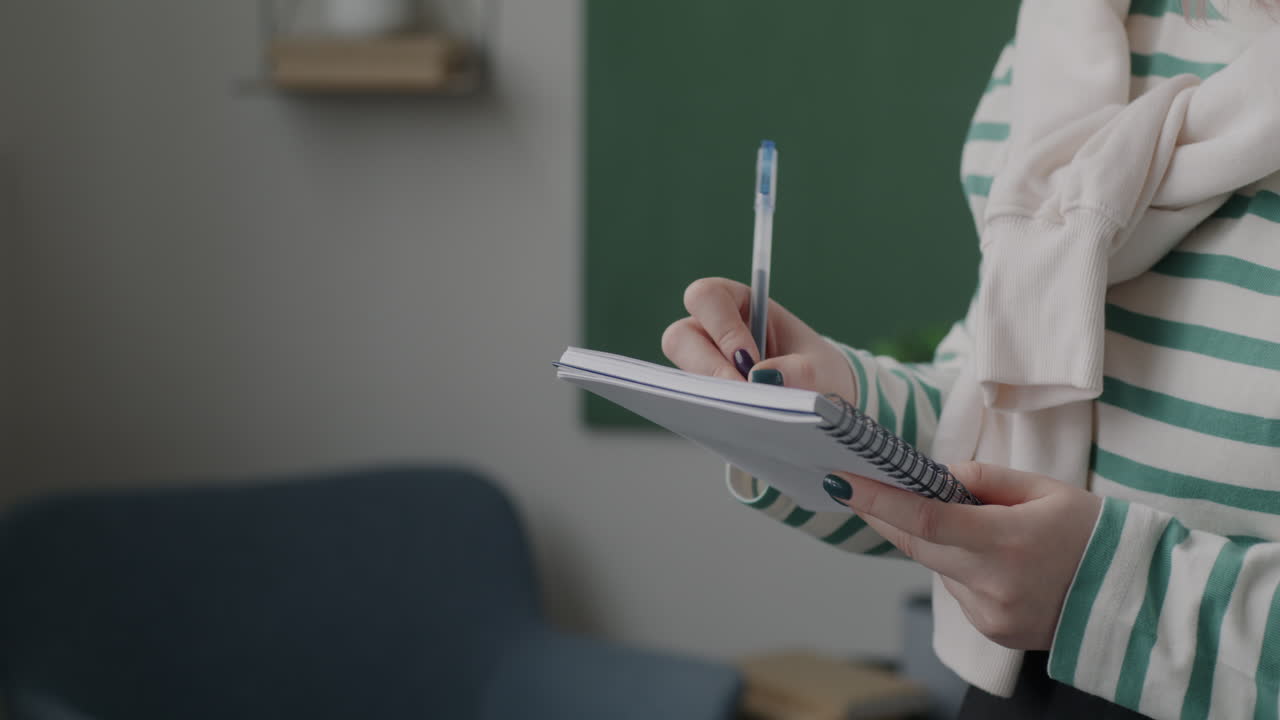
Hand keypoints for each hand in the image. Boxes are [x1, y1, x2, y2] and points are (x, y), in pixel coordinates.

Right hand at [662, 277, 857, 400]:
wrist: (821, 399)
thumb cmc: (818, 371)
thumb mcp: (819, 369)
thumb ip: (799, 370)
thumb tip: (761, 377)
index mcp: (741, 304)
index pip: (708, 297)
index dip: (721, 327)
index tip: (749, 359)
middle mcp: (713, 330)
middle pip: (680, 335)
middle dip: (708, 366)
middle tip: (742, 390)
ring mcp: (704, 363)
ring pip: (680, 373)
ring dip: (708, 392)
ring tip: (744, 410)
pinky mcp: (704, 394)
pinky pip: (692, 402)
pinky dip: (711, 411)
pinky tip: (736, 422)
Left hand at [824, 462, 1102, 650]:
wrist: (1136, 597)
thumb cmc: (1092, 531)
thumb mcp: (1044, 489)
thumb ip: (983, 479)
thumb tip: (934, 475)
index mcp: (1009, 541)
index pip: (925, 518)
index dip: (878, 500)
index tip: (841, 480)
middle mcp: (995, 584)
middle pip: (917, 545)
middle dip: (884, 514)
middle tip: (858, 485)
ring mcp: (992, 615)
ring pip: (938, 567)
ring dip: (936, 541)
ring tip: (978, 525)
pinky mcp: (993, 632)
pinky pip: (958, 589)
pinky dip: (961, 567)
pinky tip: (996, 560)